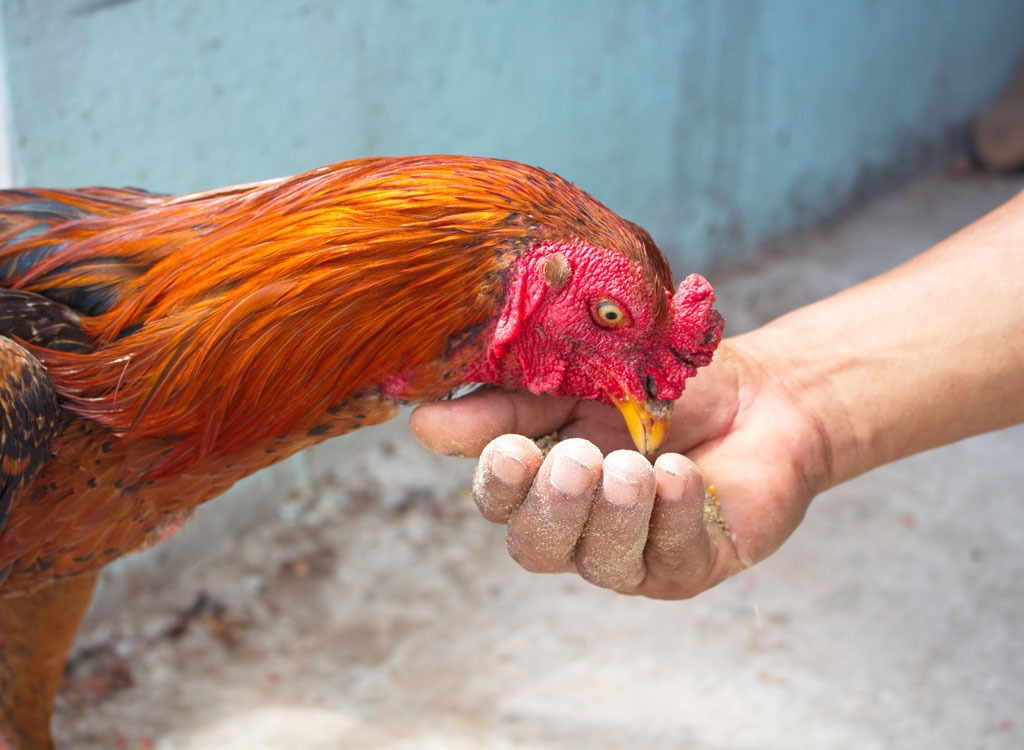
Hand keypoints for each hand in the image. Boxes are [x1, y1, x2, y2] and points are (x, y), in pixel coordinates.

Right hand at [410, 338, 832, 598]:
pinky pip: (668, 557)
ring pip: (601, 561)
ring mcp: (635, 553)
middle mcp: (582, 526)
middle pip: (537, 548)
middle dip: (553, 508)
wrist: (762, 393)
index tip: (512, 450)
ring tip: (634, 467)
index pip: (501, 503)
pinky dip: (670, 514)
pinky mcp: (689, 565)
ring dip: (613, 514)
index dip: (499, 485)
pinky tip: (679, 475)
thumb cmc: (665, 386)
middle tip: (578, 461)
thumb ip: (509, 404)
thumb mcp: (580, 380)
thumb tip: (422, 423)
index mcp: (546, 480)